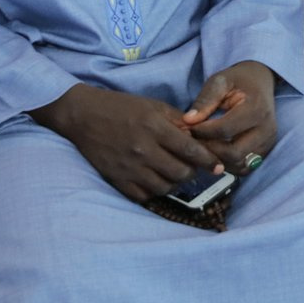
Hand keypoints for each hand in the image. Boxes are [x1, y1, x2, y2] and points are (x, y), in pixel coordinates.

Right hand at [30, 84, 224, 202]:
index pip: (191, 150)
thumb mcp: (155, 107)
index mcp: (155, 129)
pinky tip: (157, 180)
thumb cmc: (123, 108)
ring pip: (164, 187)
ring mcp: (129, 167)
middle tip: (193, 167)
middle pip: (181, 173)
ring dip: (175, 183)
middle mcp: (143, 150)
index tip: (219, 167)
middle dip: (193, 172)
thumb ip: (179, 122)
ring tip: (175, 173)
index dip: (209, 161)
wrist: (84, 116)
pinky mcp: (116, 179)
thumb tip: (202, 137)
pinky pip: (144, 196)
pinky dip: (155, 191)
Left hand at [183, 61, 278, 175]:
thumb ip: (205, 100)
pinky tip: (217, 151)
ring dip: (218, 160)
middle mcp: (266, 129)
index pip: (224, 130)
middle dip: (208, 150)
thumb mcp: (220, 81)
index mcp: (256, 109)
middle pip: (233, 153)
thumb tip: (188, 121)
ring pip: (238, 164)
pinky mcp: (265, 150)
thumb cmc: (239, 80)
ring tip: (204, 146)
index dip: (201, 132)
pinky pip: (244, 167)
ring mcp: (268, 142)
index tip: (188, 126)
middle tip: (194, 141)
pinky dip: (228, 164)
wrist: (261, 82)